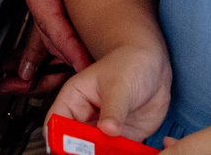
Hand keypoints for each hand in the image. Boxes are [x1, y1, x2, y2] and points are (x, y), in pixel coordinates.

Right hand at [12, 0, 91, 73]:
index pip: (48, 18)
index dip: (66, 44)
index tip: (84, 64)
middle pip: (50, 28)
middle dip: (67, 55)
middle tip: (91, 79)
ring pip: (59, 21)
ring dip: (70, 45)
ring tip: (89, 73)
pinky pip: (68, 6)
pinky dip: (77, 25)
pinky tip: (89, 39)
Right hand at [51, 44, 169, 142]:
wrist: (155, 68)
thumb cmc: (130, 64)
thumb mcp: (119, 84)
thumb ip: (113, 108)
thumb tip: (108, 129)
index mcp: (74, 99)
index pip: (55, 122)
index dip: (58, 137)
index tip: (70, 148)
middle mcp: (86, 117)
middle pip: (73, 143)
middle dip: (81, 152)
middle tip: (95, 151)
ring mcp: (103, 130)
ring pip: (94, 152)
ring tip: (112, 152)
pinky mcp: (121, 139)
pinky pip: (116, 154)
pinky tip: (125, 153)